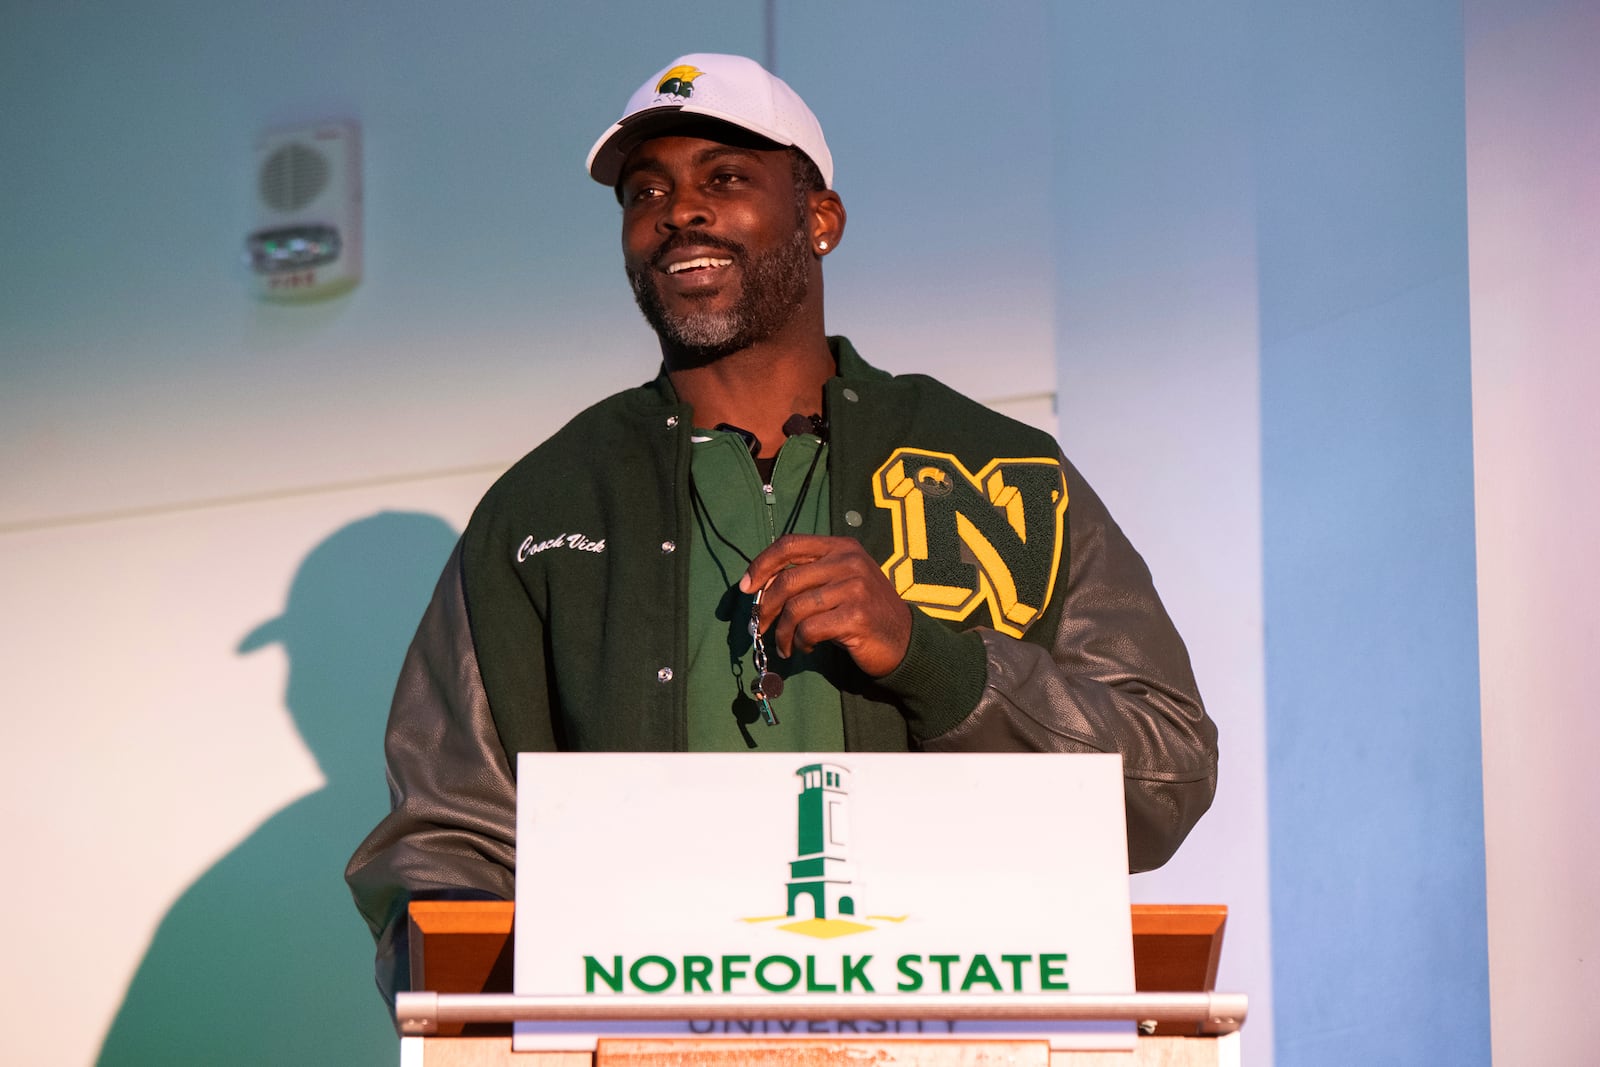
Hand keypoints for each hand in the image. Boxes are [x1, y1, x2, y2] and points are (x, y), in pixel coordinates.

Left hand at [739, 534, 911, 677]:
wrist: (904, 640)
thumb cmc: (862, 612)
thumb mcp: (839, 583)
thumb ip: (807, 577)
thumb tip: (759, 588)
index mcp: (841, 547)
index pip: (789, 544)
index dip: (761, 564)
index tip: (745, 587)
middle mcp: (849, 561)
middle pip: (787, 579)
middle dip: (766, 607)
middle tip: (759, 627)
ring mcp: (855, 587)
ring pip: (796, 607)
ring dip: (783, 632)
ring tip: (786, 645)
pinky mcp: (856, 616)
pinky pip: (810, 629)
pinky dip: (800, 642)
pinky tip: (807, 647)